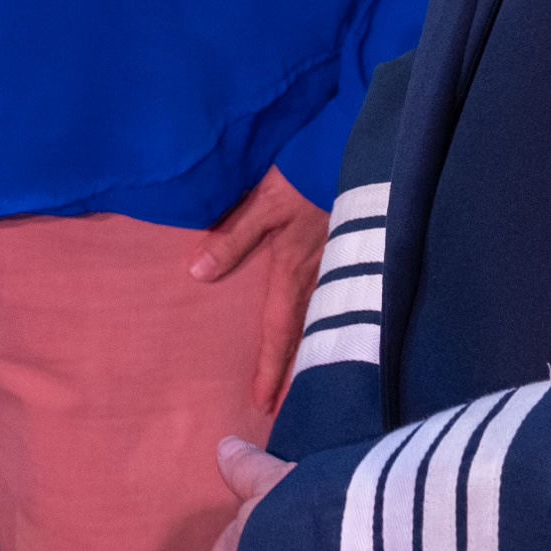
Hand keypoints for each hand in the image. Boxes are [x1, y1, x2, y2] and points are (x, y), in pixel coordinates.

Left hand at [190, 166, 329, 415]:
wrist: (351, 146)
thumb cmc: (305, 173)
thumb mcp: (264, 202)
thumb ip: (233, 236)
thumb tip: (198, 273)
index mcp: (293, 270)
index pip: (278, 331)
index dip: (270, 368)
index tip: (263, 404)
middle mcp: (318, 275)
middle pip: (306, 333)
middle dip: (296, 369)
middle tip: (287, 405)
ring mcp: (337, 262)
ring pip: (322, 315)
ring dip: (313, 345)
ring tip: (308, 375)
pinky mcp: (348, 245)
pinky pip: (335, 292)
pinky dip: (329, 315)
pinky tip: (330, 321)